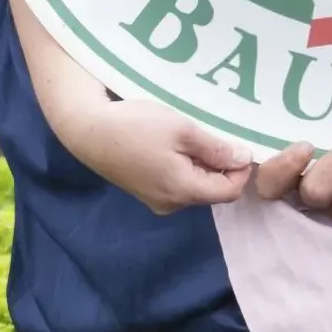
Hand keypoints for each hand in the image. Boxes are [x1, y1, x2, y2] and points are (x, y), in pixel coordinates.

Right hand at [68, 102, 253, 214]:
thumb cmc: (136, 127)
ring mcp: (156, 201)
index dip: (241, 170)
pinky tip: (178, 145)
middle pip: (213, 191)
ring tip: (196, 138)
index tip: (240, 144)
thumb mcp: (184, 131)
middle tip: (218, 136)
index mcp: (182, 191)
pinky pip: (178, 184)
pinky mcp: (145, 192)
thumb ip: (216, 149)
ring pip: (196, 187)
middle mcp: (171, 204)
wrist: (88, 130)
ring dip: (204, 165)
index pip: (229, 191)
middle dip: (223, 167)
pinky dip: (187, 167)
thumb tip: (243, 160)